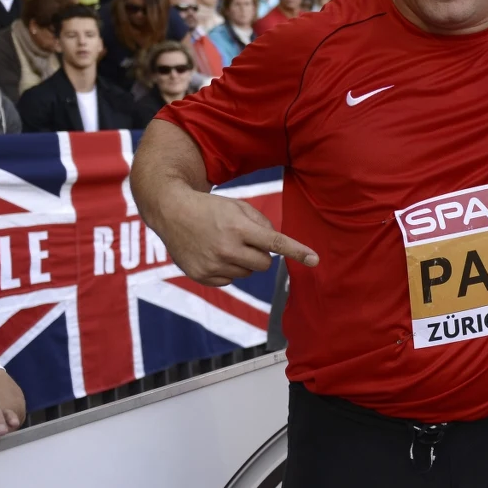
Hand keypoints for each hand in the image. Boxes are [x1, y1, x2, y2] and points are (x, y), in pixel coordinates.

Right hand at [159, 190, 317, 287]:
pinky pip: (230, 281)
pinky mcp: (202, 276)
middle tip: (244, 240)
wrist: (172, 212)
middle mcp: (226, 248)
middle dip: (260, 254)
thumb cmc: (211, 208)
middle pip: (264, 263)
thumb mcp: (239, 207)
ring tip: (224, 244)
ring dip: (243, 262)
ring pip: (247, 274)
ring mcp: (212, 265)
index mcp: (238, 227)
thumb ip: (262, 224)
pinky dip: (227, 270)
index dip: (297, 251)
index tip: (315, 259)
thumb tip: (275, 247)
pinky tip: (213, 254)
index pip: (275, 242)